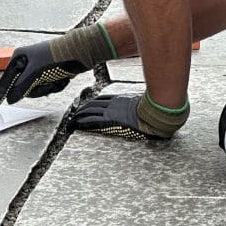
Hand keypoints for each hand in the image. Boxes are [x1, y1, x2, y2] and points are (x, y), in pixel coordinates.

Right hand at [0, 40, 87, 110]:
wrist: (81, 51)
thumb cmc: (56, 57)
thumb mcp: (36, 73)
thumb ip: (21, 87)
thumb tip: (11, 99)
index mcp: (19, 58)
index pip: (5, 82)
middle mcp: (27, 63)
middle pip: (24, 89)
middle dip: (39, 89)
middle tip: (48, 80)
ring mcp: (39, 68)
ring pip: (38, 90)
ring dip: (49, 87)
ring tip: (58, 77)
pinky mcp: (51, 73)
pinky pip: (48, 88)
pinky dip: (57, 85)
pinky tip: (64, 76)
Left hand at [71, 92, 188, 139]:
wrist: (153, 113)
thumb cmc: (150, 109)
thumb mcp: (141, 103)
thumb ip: (136, 103)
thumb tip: (139, 104)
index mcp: (120, 100)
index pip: (102, 100)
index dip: (93, 103)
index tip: (87, 106)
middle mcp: (113, 105)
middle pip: (93, 105)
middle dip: (83, 109)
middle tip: (74, 113)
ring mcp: (110, 113)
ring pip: (90, 112)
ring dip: (79, 116)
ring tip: (72, 120)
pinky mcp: (109, 122)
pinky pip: (92, 121)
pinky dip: (83, 122)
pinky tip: (76, 124)